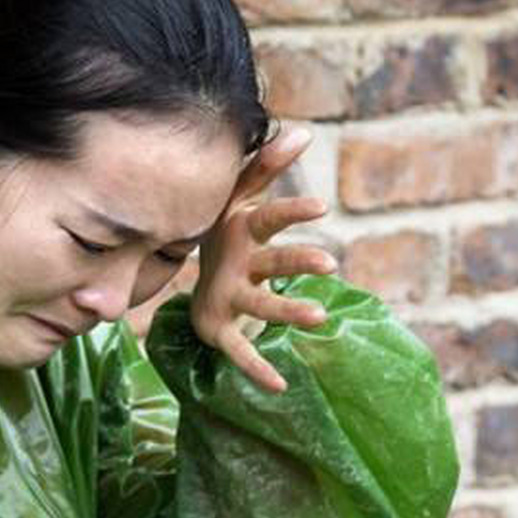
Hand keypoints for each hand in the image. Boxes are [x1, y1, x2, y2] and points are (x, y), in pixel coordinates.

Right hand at [190, 126, 337, 392]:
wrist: (187, 279)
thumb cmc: (227, 233)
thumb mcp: (241, 197)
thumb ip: (267, 165)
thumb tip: (302, 131)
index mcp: (242, 231)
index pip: (268, 217)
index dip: (292, 212)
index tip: (321, 206)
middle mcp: (235, 264)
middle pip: (270, 262)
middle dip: (297, 262)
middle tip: (330, 263)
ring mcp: (227, 298)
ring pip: (260, 306)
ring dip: (288, 312)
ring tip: (321, 318)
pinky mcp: (220, 330)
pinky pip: (240, 353)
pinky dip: (257, 369)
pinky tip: (281, 385)